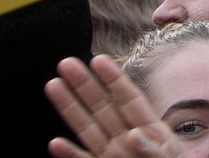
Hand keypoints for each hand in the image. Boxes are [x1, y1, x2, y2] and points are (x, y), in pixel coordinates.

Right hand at [47, 55, 180, 157]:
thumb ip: (155, 150)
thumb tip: (135, 134)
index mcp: (150, 130)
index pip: (129, 99)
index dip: (114, 79)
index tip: (98, 59)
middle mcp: (127, 140)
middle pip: (103, 108)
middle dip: (85, 86)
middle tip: (66, 63)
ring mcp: (113, 156)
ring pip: (88, 129)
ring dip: (70, 109)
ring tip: (53, 85)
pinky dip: (70, 155)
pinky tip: (55, 143)